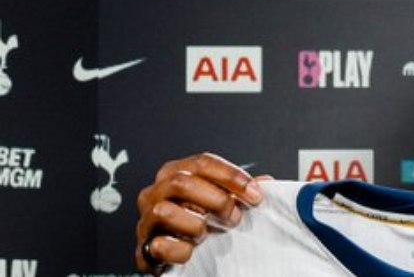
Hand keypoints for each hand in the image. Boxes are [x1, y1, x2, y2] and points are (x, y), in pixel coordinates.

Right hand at [134, 152, 266, 273]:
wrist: (174, 255)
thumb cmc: (199, 221)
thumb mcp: (221, 201)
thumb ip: (242, 191)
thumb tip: (266, 182)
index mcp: (174, 173)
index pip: (202, 162)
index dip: (231, 176)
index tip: (254, 193)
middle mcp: (154, 193)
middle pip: (182, 182)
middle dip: (216, 200)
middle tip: (235, 216)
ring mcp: (145, 221)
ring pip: (166, 212)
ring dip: (196, 225)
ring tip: (207, 235)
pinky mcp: (143, 249)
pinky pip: (160, 246)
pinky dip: (181, 250)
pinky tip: (191, 251)